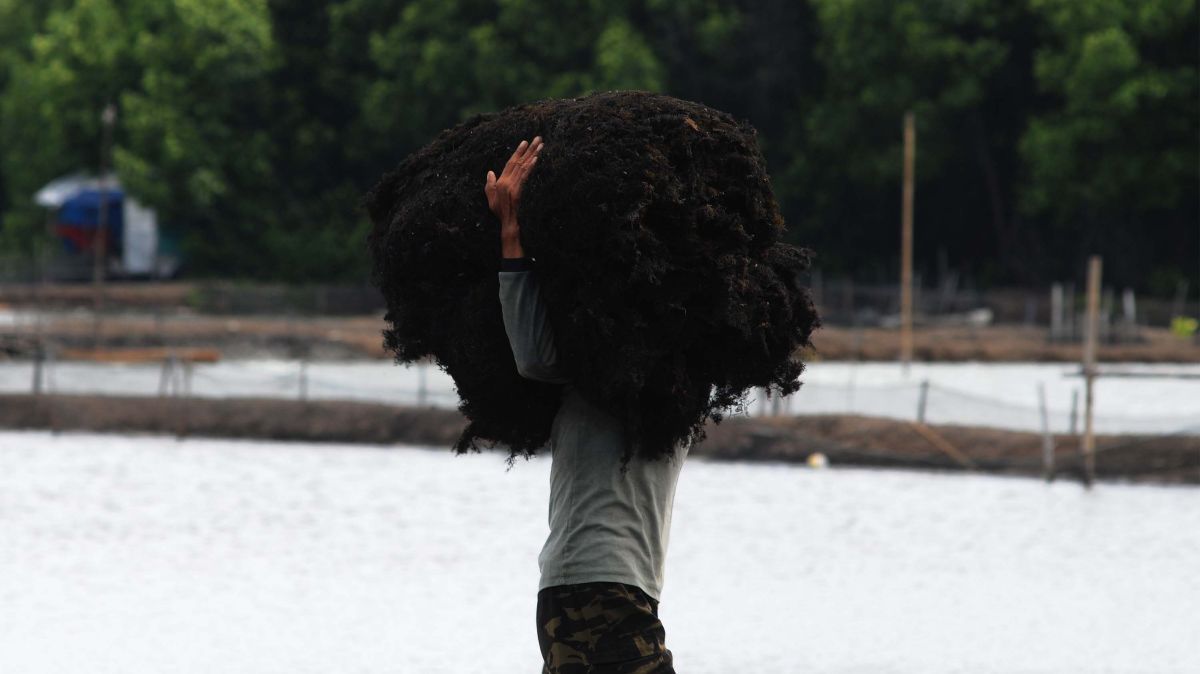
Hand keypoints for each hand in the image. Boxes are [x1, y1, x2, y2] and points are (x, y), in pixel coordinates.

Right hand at [485, 136, 542, 257]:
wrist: (508, 222)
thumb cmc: (499, 211)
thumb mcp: (490, 197)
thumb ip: (490, 184)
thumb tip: (490, 172)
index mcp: (501, 181)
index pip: (510, 163)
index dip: (518, 152)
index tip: (525, 142)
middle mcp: (508, 181)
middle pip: (519, 161)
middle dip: (529, 149)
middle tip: (538, 138)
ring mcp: (515, 186)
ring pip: (524, 166)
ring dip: (534, 154)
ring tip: (541, 144)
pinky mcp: (520, 191)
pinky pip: (526, 176)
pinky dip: (531, 167)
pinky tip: (536, 159)